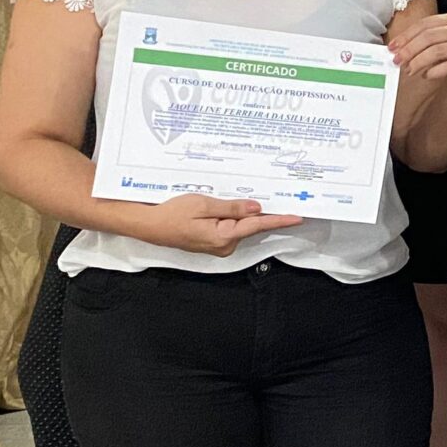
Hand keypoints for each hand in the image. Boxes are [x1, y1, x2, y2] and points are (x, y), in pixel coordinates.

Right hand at [132, 193, 304, 257]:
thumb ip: (231, 208)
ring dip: (247, 215)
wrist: (150, 225)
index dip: (279, 220)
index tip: (297, 217)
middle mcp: (224, 246)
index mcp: (223, 236)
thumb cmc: (172, 213)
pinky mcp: (214, 243)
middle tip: (281, 199)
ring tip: (250, 200)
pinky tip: (236, 209)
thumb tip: (256, 208)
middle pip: (251, 227)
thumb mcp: (203, 204)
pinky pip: (232, 229)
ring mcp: (219, 246)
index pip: (257, 225)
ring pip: (241, 228)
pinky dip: (236, 219)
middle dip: (264, 214)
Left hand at [389, 10, 446, 87]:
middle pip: (430, 37)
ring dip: (419, 62)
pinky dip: (434, 72)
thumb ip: (421, 41)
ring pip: (438, 51)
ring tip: (410, 70)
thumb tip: (396, 48)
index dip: (406, 36)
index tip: (393, 47)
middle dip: (410, 50)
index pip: (426, 24)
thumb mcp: (438, 42)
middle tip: (398, 60)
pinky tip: (426, 75)